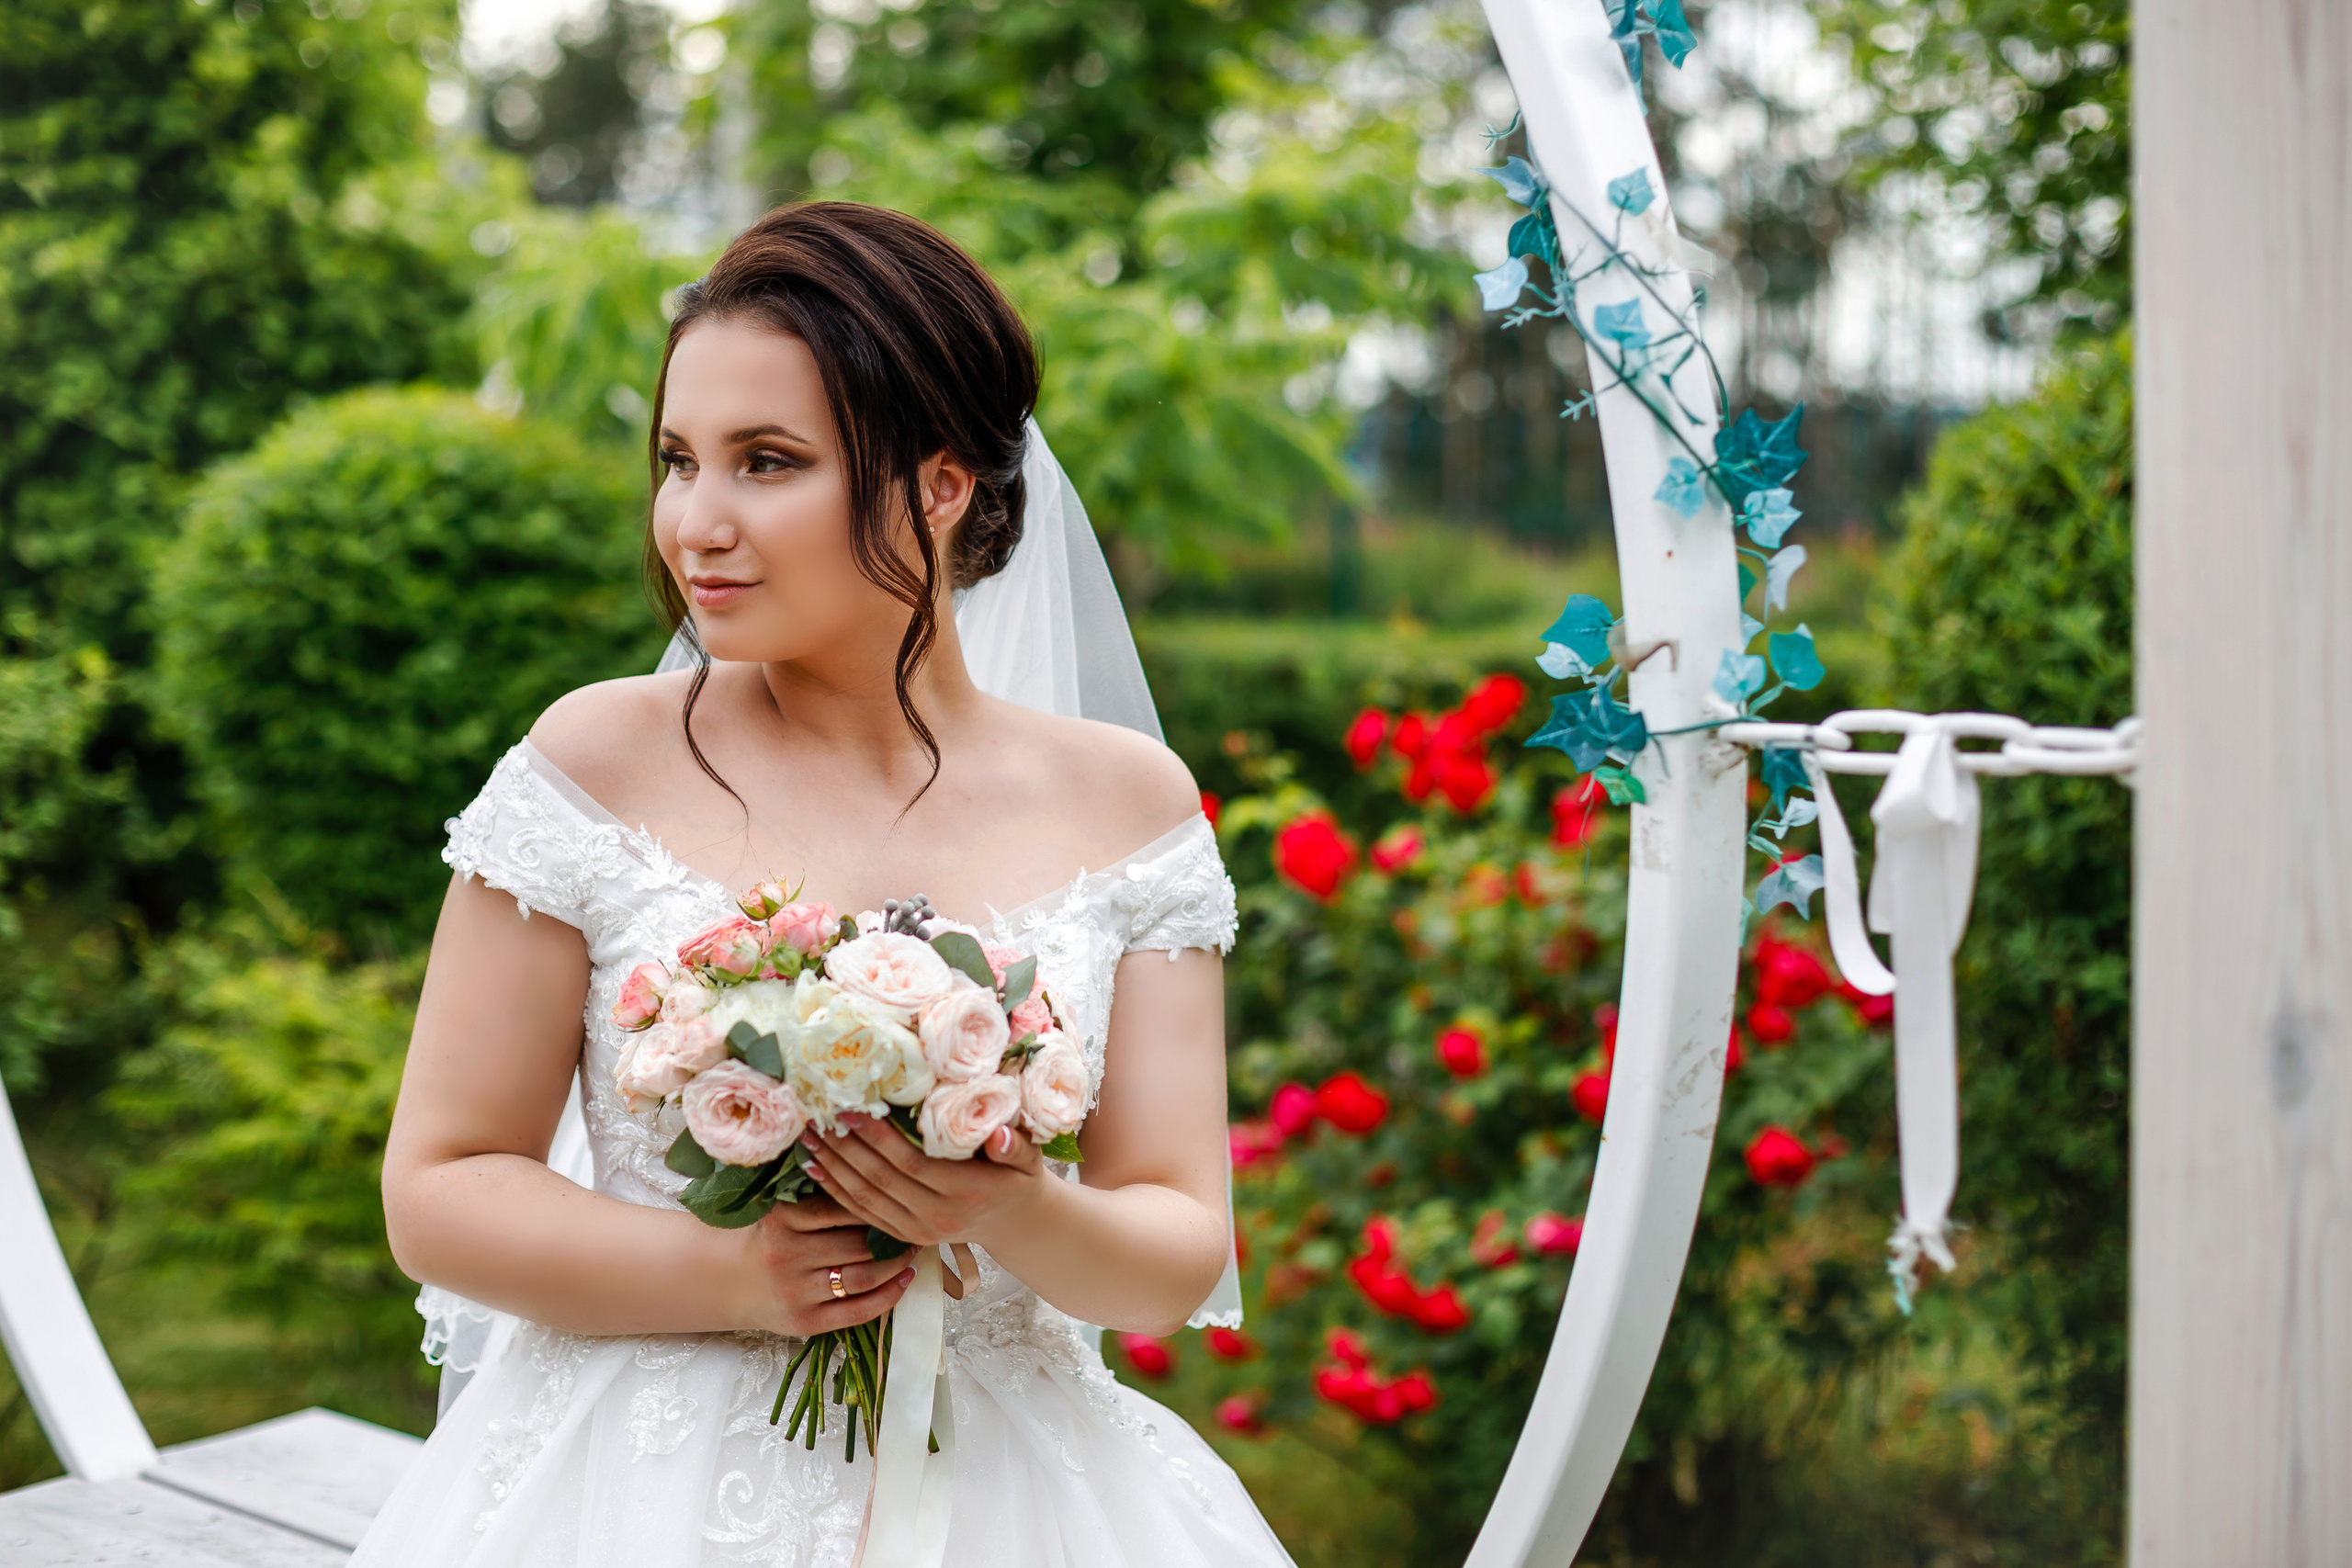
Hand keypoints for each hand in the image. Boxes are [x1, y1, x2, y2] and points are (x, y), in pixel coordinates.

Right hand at [735, 1190, 915, 1336]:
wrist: (732, 1282)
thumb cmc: (773, 1237)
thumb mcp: (784, 1209)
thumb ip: (820, 1193)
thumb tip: (876, 1172)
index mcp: (782, 1219)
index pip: (840, 1207)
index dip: (876, 1203)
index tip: (901, 1196)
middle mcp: (786, 1255)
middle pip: (857, 1244)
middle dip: (894, 1235)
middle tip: (916, 1225)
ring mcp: (795, 1292)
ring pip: (862, 1278)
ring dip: (897, 1264)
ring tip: (914, 1250)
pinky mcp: (805, 1321)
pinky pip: (858, 1311)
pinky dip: (889, 1295)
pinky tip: (906, 1279)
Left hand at [802, 1114, 1044, 1248]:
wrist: (1014, 1222)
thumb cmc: (1018, 1178)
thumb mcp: (1028, 1160)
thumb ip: (1015, 1147)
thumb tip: (998, 1135)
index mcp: (966, 1193)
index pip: (912, 1164)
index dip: (879, 1139)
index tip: (853, 1110)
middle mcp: (937, 1218)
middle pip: (881, 1180)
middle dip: (846, 1147)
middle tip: (819, 1115)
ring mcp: (917, 1231)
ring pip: (865, 1198)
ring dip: (833, 1166)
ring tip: (808, 1136)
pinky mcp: (904, 1236)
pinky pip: (863, 1214)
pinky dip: (835, 1191)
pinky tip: (813, 1168)